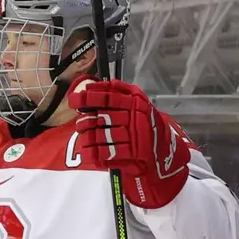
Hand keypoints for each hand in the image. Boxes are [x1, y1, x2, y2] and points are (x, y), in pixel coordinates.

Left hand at [72, 79, 190, 208]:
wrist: (164, 149)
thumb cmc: (145, 123)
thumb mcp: (137, 101)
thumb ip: (119, 91)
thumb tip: (93, 85)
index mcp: (135, 101)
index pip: (109, 97)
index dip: (90, 98)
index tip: (74, 100)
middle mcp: (135, 116)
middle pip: (104, 117)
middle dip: (87, 120)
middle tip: (79, 123)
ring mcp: (134, 135)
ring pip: (104, 135)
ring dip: (89, 137)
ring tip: (83, 138)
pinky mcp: (133, 152)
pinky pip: (109, 152)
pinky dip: (95, 153)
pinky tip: (87, 153)